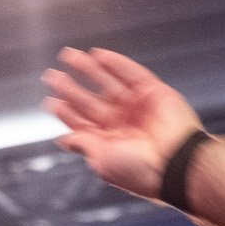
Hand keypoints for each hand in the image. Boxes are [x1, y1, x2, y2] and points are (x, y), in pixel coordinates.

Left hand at [42, 48, 202, 201]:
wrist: (174, 164)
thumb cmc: (139, 170)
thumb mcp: (102, 159)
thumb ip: (83, 143)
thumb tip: (62, 139)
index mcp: (108, 140)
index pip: (81, 121)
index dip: (66, 110)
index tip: (50, 100)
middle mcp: (121, 122)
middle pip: (90, 100)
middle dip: (71, 87)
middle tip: (51, 75)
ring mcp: (136, 105)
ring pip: (108, 82)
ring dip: (88, 69)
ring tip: (69, 56)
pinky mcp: (154, 91)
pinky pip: (131, 73)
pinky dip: (115, 63)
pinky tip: (98, 55)